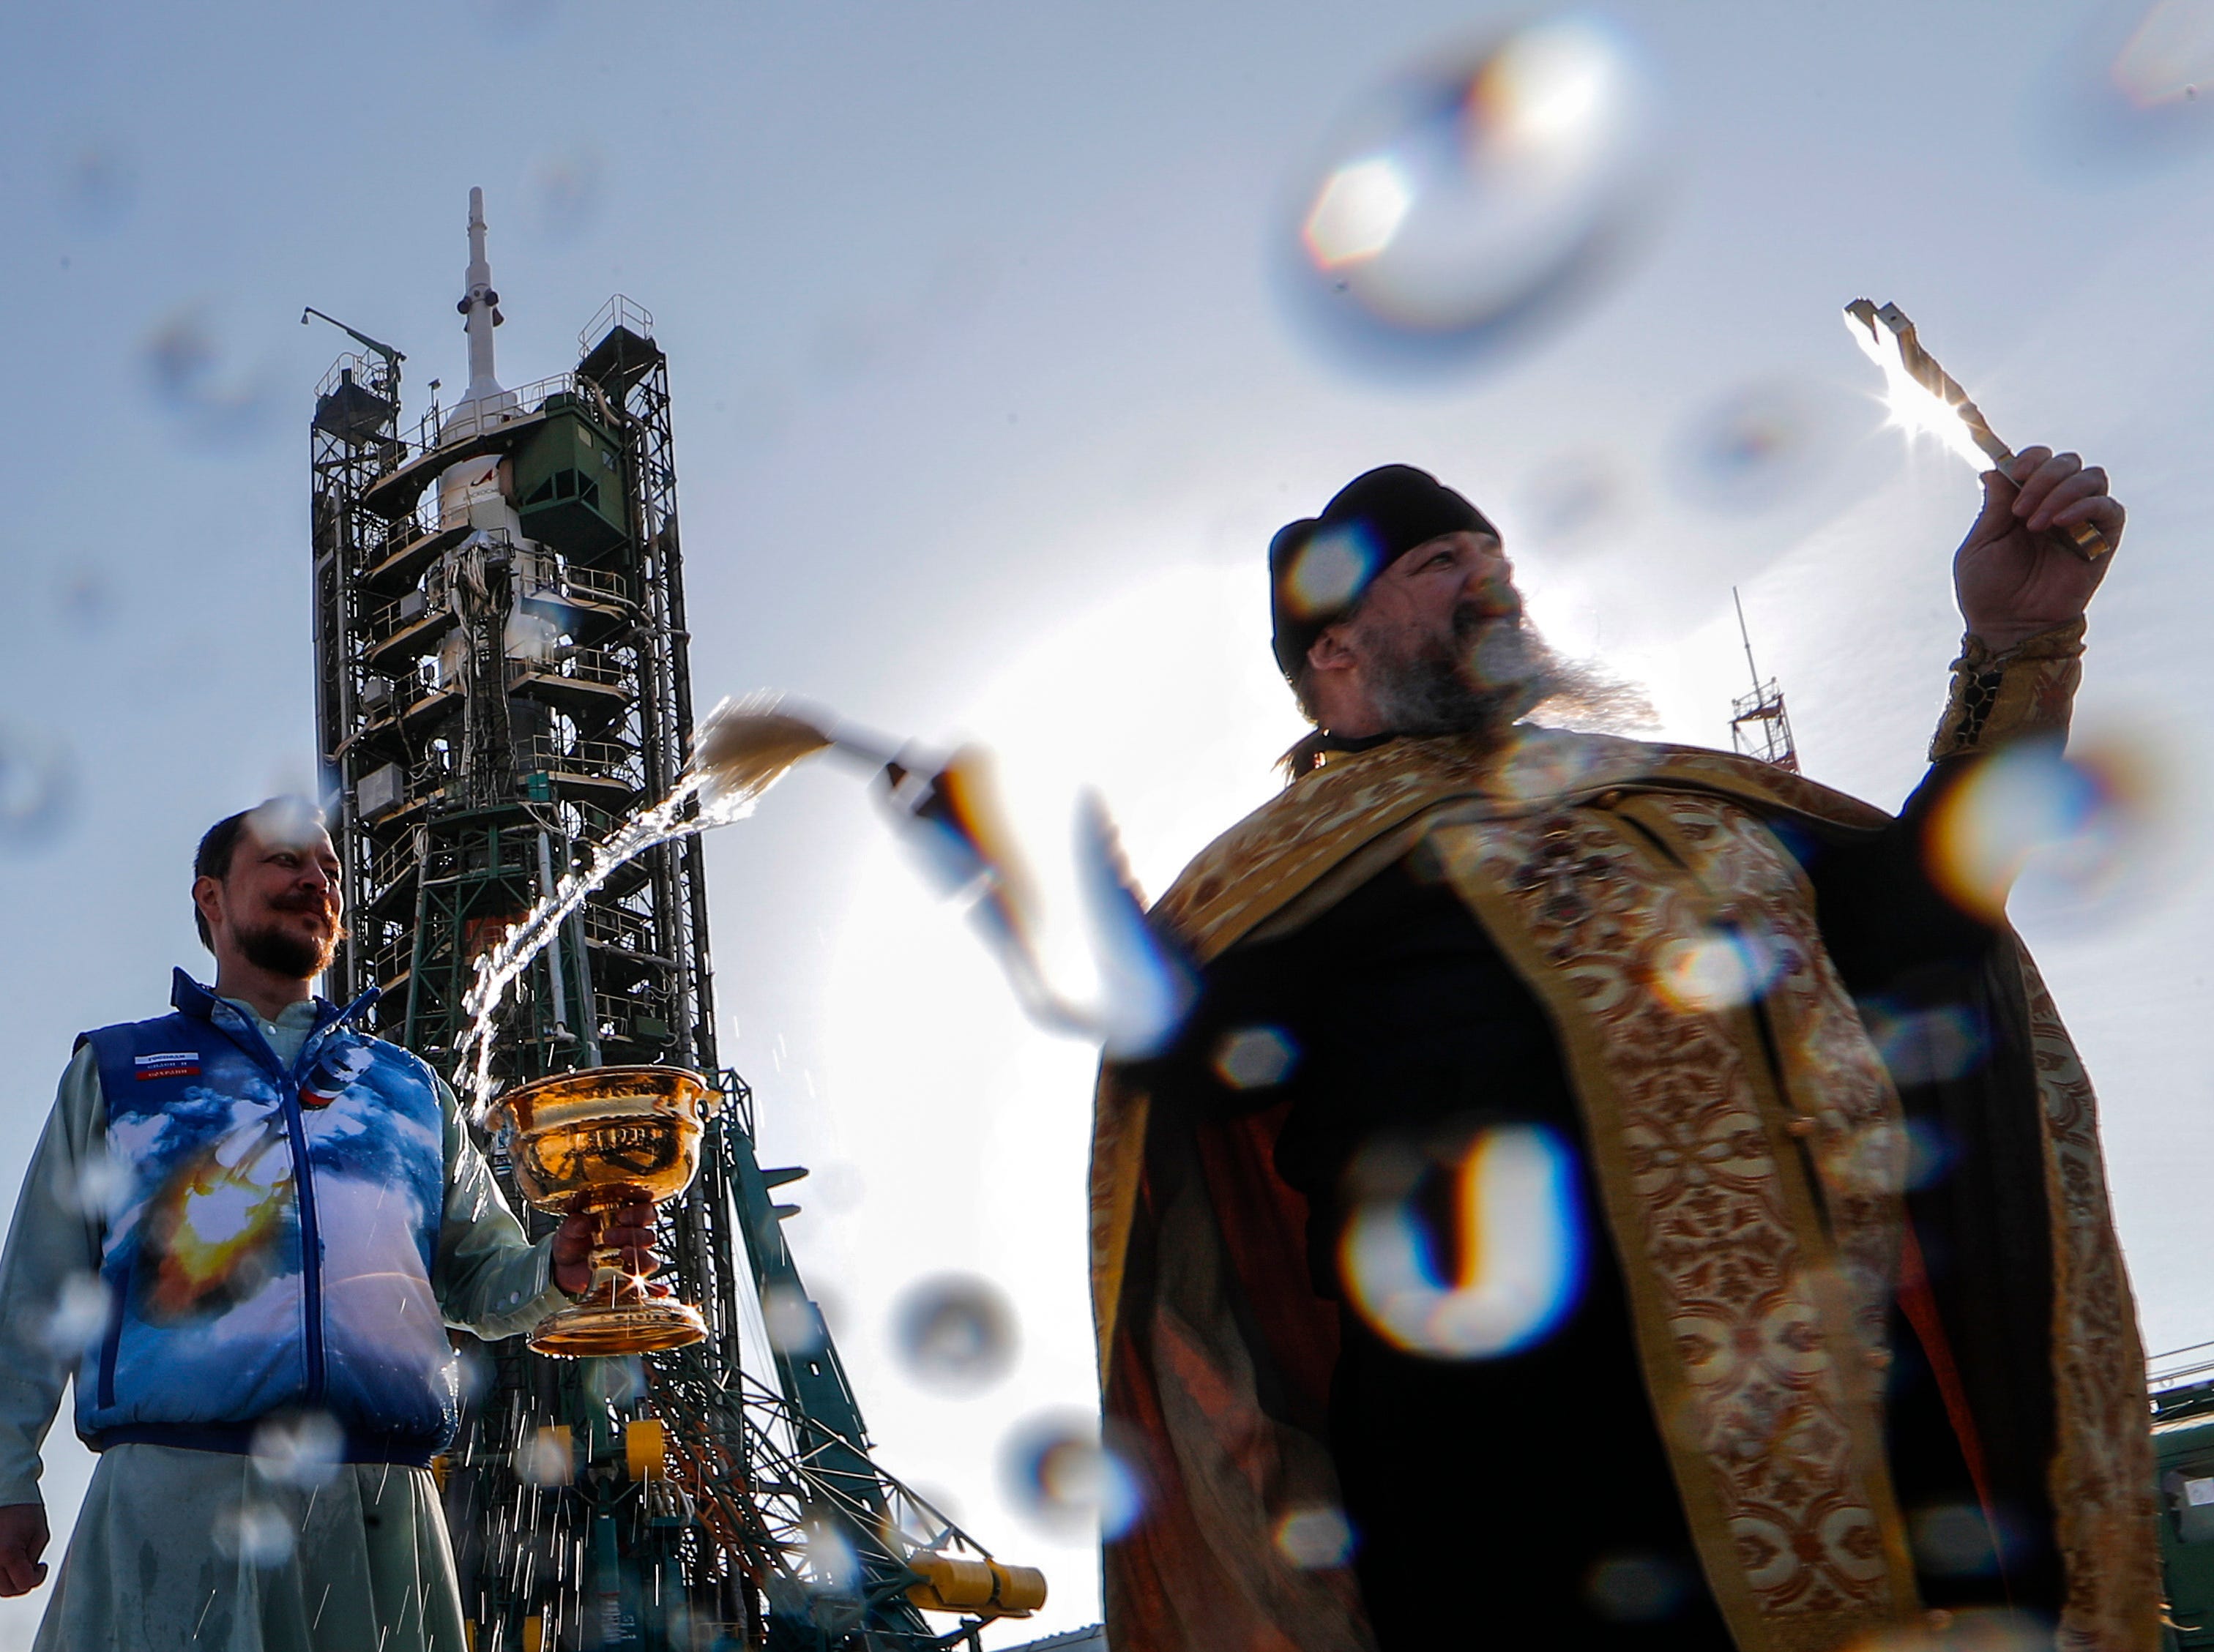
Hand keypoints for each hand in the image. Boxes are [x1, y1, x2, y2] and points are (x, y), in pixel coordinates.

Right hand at [0, 1503, 47, 1595]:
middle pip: (7, 1591)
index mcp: (7, 1553)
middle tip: (32, 1569)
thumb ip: (33, 1559)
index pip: (23, 1584)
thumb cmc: (23, 1509)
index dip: (37, 1577)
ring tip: (18, 1565)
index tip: (41, 1567)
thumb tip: (29, 1577)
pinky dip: (0, 1577)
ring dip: (9, 1583)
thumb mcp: (39, 1534)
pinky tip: (7, 1565)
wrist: (4, 1494)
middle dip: (23, 1584)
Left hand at [551, 1199, 658, 1297]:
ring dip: (638, 1251)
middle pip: (649, 1225)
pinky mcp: (630, 1274)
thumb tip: (581, 1223)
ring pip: (649, 1251)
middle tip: (610, 1234)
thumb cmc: (570, 1242)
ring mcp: (633, 1254)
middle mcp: (632, 1232)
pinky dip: (657, 1287)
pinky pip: (648, 1281)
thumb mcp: (567, 1230)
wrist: (563, 1268)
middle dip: (634, 1227)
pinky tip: (661, 1291)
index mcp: (622, 1214)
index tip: (625, 1210)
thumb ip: (573, 1225)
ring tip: (621, 1252)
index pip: (643, 1203)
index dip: (641, 1203)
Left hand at [1954, 447, 2122, 652]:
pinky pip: (2109, 508)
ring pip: (2092, 477)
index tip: (2015, 472)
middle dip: (2044, 475)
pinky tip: (2060, 523)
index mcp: (2025, 503)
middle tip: (2021, 509)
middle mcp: (2055, 507)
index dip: (2031, 458)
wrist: (2007, 626)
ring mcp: (2080, 522)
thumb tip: (1994, 469)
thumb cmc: (1987, 590)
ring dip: (2061, 491)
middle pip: (2068, 462)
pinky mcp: (2102, 541)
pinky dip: (2086, 506)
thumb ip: (1993, 506)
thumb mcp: (1981, 544)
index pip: (2040, 461)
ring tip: (2035, 524)